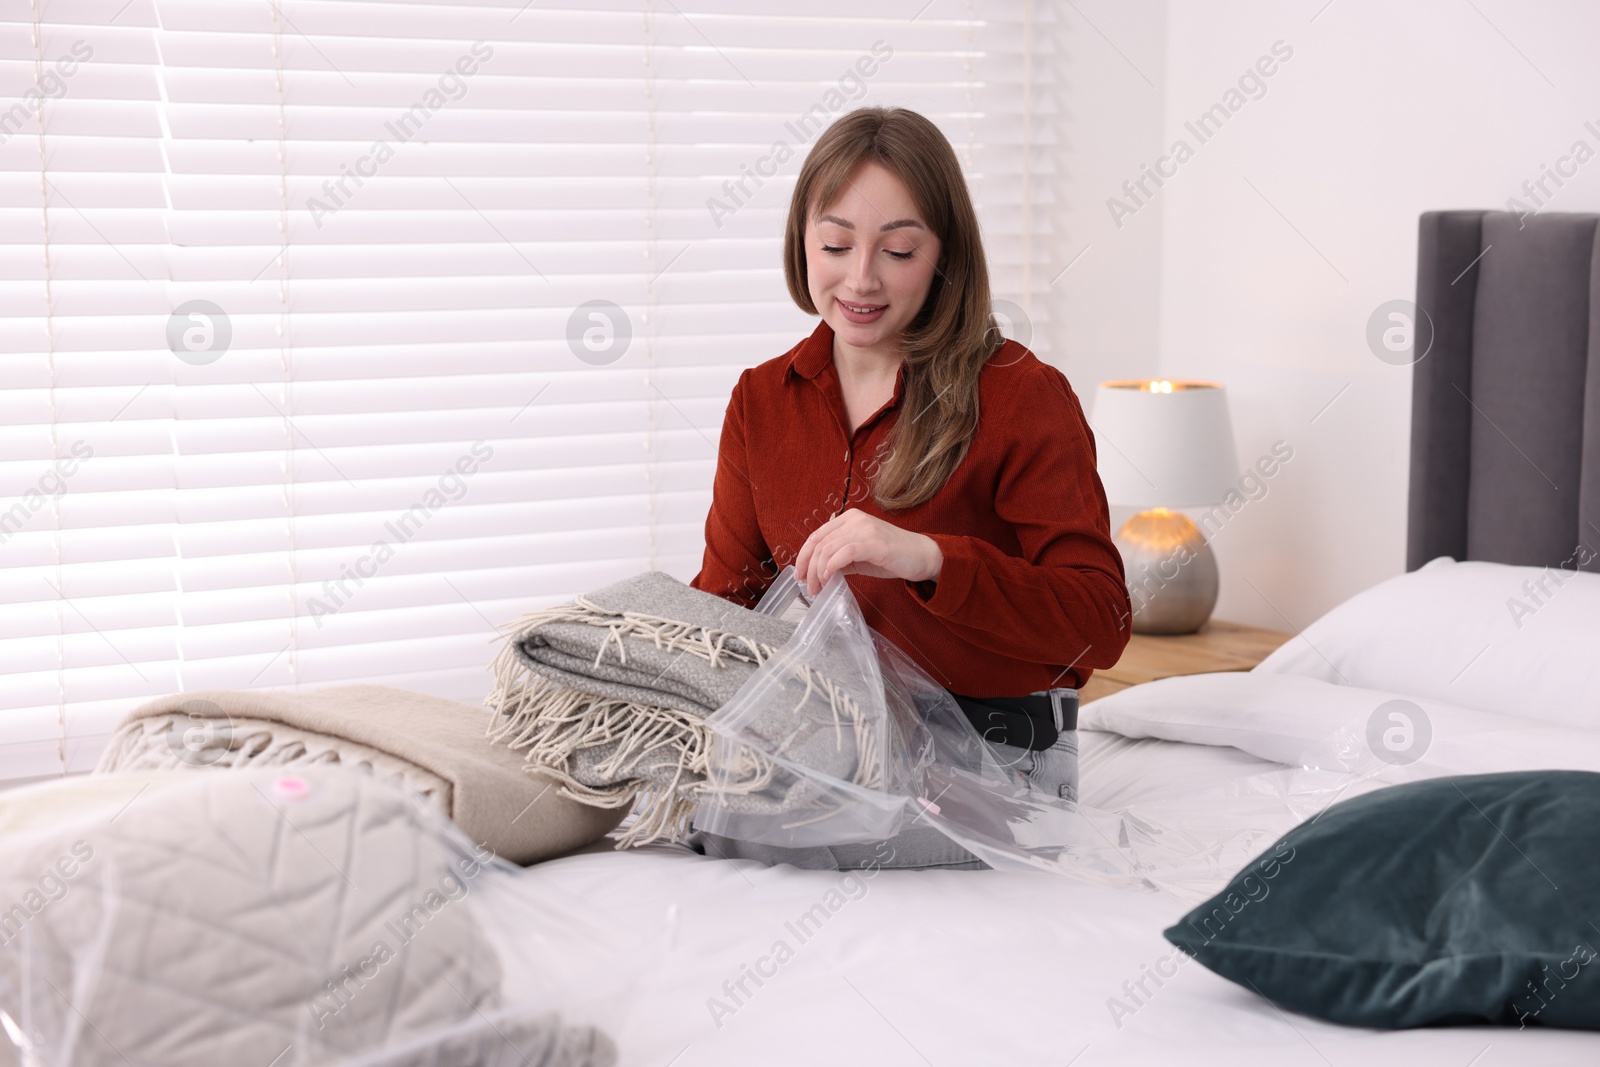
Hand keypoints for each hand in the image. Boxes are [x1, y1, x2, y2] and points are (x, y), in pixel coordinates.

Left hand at [793, 509, 942, 595]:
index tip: (800, 574)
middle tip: (809, 587)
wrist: (922, 556)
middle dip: (808, 568)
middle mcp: (855, 519)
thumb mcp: (859, 557)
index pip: (817, 535)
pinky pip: (844, 553)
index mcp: (849, 519)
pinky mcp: (874, 542)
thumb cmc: (891, 556)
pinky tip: (830, 579)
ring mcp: (865, 529)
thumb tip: (817, 572)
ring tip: (819, 588)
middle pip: (819, 542)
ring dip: (818, 572)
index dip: (804, 556)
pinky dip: (832, 567)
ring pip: (828, 549)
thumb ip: (839, 559)